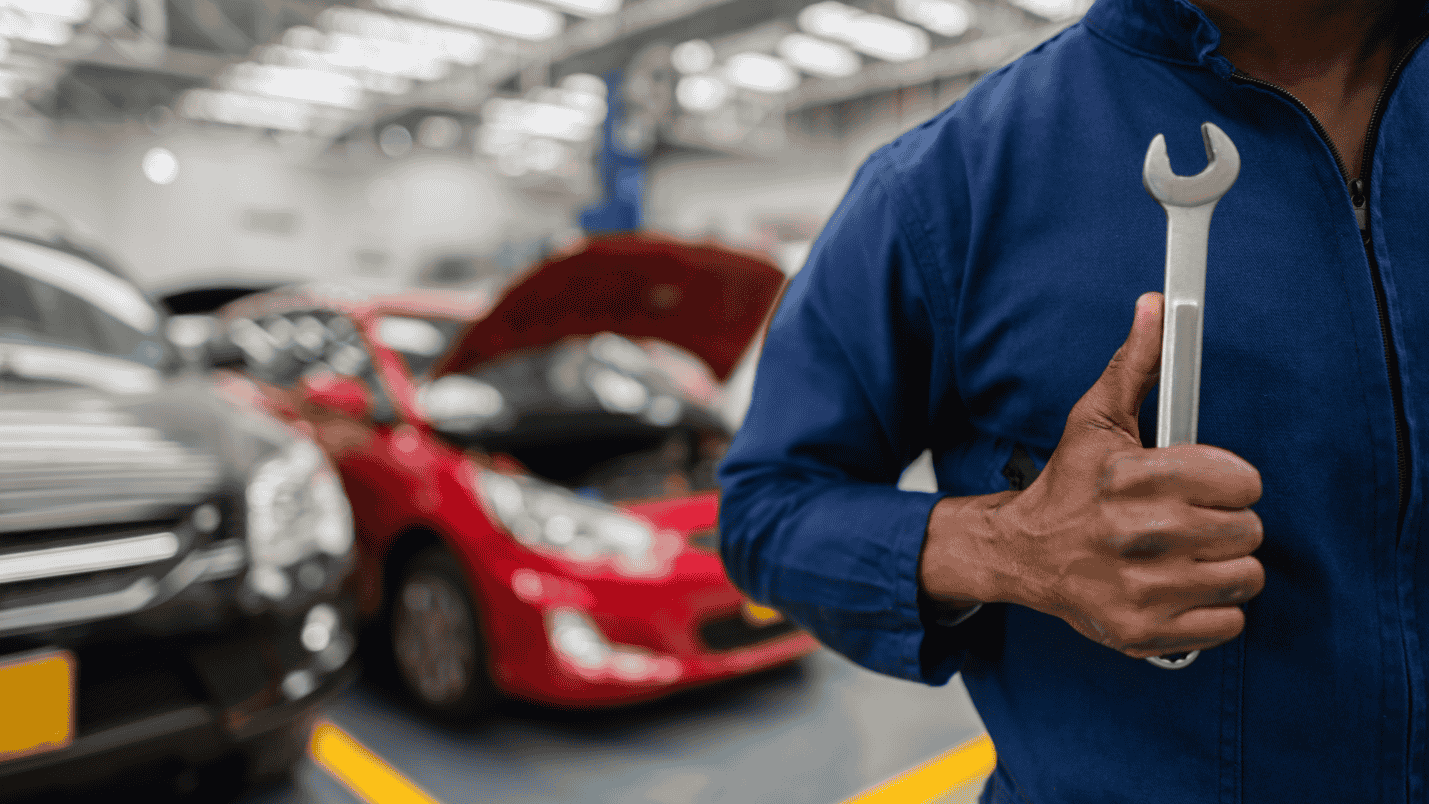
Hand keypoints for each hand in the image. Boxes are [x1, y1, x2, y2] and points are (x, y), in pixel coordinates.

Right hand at [920, 292, 1263, 658]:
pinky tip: (1179, 589)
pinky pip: (1227, 624)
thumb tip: (1155, 306)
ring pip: (1244, 578)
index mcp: (1132, 478)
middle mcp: (1136, 535)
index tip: (1205, 486)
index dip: (1229, 482)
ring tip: (1186, 556)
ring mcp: (1140, 588)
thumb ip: (1135, 364)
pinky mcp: (1143, 631)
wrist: (1022, 555)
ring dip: (1222, 567)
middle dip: (1225, 524)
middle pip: (1248, 531)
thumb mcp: (1095, 421)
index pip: (1240, 481)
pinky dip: (1212, 612)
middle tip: (1189, 522)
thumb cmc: (1070, 486)